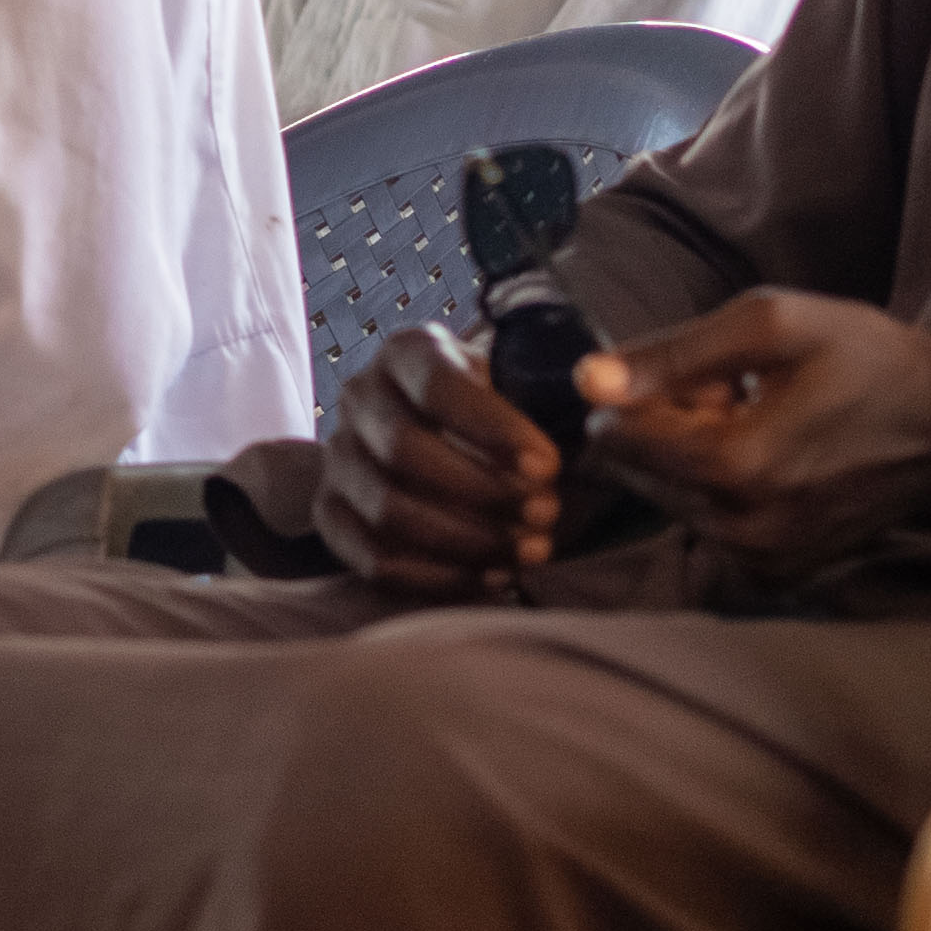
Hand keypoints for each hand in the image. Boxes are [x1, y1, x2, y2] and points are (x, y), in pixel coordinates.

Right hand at [304, 324, 566, 595]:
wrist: (448, 442)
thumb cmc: (503, 416)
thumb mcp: (524, 385)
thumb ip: (552, 396)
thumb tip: (598, 405)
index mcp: (407, 352)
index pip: (438, 384)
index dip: (492, 429)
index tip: (548, 466)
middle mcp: (360, 397)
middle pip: (404, 450)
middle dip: (483, 492)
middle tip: (545, 517)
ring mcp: (340, 459)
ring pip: (387, 509)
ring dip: (465, 540)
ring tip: (528, 552)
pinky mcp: (332, 516)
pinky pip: (372, 558)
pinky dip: (436, 577)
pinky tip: (490, 579)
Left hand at [574, 290, 930, 572]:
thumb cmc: (868, 360)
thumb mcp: (769, 325)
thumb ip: (669, 355)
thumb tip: (587, 381)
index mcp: (732, 468)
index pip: (613, 439)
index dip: (644, 393)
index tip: (706, 376)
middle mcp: (740, 530)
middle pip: (638, 473)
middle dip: (670, 428)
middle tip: (741, 396)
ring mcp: (761, 563)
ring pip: (672, 502)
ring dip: (698, 460)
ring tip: (766, 424)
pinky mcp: (779, 576)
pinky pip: (711, 528)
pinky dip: (728, 493)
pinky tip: (780, 461)